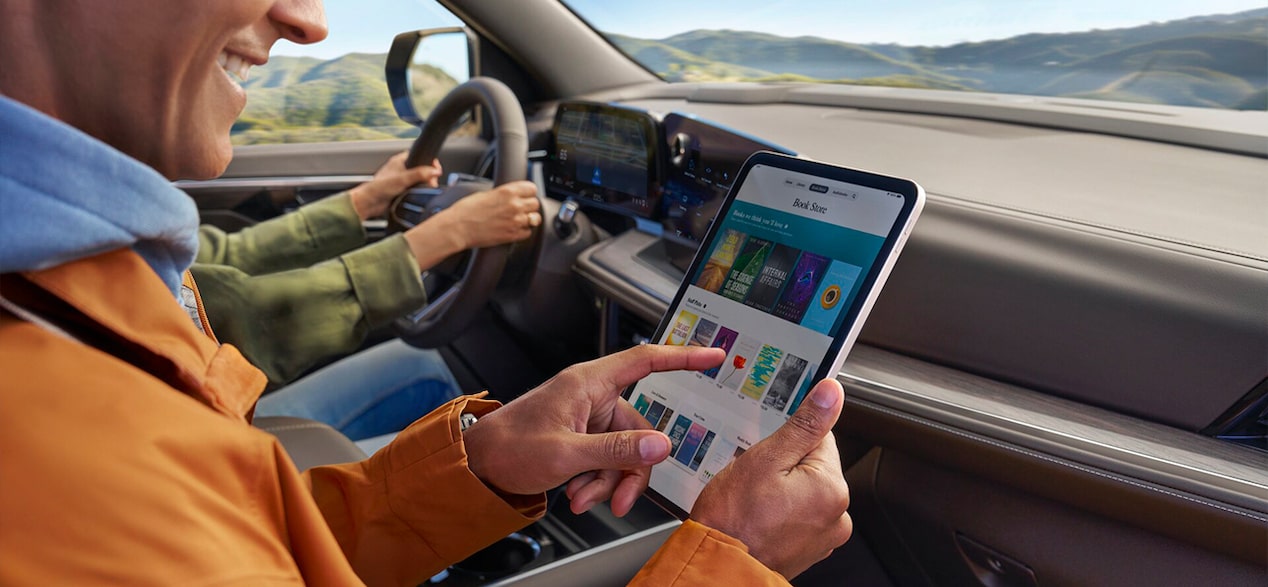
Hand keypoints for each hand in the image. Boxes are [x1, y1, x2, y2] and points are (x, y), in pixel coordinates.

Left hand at [348, 151, 442, 219]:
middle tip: (432, 182)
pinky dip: (418, 192)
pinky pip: (414, 190)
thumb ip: (420, 174)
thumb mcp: (403, 179)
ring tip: (426, 189)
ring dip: (424, 185)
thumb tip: (435, 171)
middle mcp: (401, 169)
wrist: (369, 203)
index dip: (429, 162)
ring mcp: (401, 180)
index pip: (420, 156)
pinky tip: (419, 195)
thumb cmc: (379, 188)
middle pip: (421, 170)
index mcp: (400, 160)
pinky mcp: (401, 191)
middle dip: (428, 176)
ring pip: (419, 181)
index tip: (436, 170)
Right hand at [402, 180, 540, 269]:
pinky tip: (515, 228)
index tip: (526, 195)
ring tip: (520, 219)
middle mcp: (514, 205)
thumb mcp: (486, 193)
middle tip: (521, 208)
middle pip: (535, 203)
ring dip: (529, 218)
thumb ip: (503, 193)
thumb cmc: (466, 210)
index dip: (529, 192)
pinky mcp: (512, 235)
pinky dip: (524, 231)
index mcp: (508, 192)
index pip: (532, 188)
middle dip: (529, 205)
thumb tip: (511, 194)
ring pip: (535, 218)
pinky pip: (528, 232)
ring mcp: (515, 221)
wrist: (458, 228)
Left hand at [462, 345, 725, 516]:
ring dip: (608, 481)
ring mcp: (586, 419)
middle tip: (617, 499)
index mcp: (588, 383)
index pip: (646, 360)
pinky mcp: (580, 439)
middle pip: (638, 428)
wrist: (475, 467)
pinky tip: (576, 493)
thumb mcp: (566, 454)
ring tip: (581, 497)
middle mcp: (591, 397)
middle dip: (628, 469)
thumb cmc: (507, 447)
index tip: (714, 356)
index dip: (684, 357)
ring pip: (624, 451)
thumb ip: (617, 450)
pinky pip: (607, 461)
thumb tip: (660, 445)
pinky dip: (597, 482)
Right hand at [689, 379, 851, 579]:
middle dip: (783, 466)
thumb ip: (804, 425)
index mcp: (832, 488)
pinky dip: (778, 513)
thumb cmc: (734, 520)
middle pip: (812, 467)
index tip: (767, 449)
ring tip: (753, 501)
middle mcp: (837, 515)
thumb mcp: (766, 459)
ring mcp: (823, 537)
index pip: (820, 438)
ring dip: (780, 491)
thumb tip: (832, 392)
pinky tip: (757, 517)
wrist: (716, 568)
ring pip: (802, 492)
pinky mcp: (807, 550)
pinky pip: (796, 516)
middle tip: (754, 479)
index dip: (787, 439)